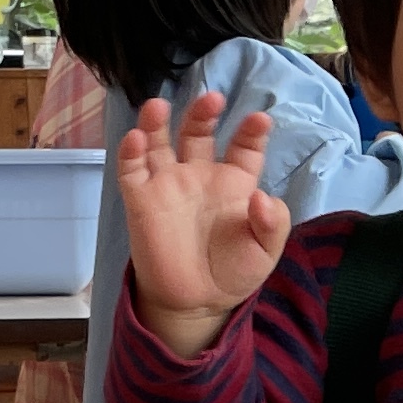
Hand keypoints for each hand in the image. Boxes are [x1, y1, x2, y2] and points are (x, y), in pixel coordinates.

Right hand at [118, 91, 292, 351]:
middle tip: (213, 99)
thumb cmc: (233, 272)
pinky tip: (135, 138)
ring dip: (156, 122)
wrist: (197, 303)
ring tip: (158, 105)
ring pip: (158, 143)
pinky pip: (131, 171)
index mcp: (233, 182)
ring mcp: (167, 185)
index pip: (243, 147)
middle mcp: (199, 175)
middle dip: (203, 114)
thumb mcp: (265, 252)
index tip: (260, 119)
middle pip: (198, 133)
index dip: (251, 132)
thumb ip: (273, 224)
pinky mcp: (141, 201)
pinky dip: (130, 152)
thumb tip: (263, 197)